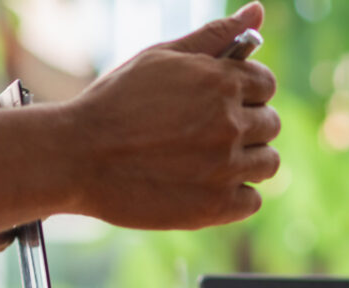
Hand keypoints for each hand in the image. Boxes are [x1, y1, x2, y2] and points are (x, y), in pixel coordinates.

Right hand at [61, 1, 279, 229]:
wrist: (77, 157)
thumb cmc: (117, 102)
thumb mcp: (162, 57)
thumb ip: (215, 36)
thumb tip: (257, 9)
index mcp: (221, 82)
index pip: (266, 84)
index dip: (246, 92)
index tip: (224, 101)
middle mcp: (230, 123)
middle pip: (270, 124)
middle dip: (247, 126)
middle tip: (209, 133)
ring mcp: (227, 167)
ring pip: (268, 164)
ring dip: (247, 161)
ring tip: (210, 160)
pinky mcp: (217, 206)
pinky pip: (252, 201)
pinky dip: (235, 196)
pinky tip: (206, 185)